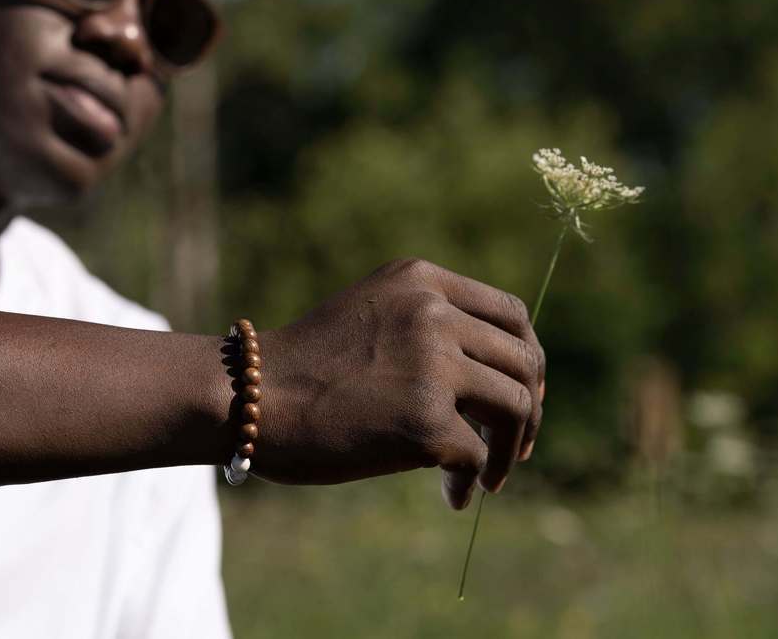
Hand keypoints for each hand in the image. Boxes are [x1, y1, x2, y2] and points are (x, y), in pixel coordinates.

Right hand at [256, 258, 544, 508]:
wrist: (248, 398)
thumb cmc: (303, 366)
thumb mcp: (371, 316)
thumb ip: (427, 326)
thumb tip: (492, 378)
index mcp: (421, 281)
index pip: (511, 314)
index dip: (527, 359)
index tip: (523, 393)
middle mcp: (433, 313)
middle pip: (524, 360)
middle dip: (530, 409)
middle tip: (515, 447)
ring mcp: (431, 364)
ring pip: (515, 406)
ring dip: (511, 449)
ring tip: (493, 477)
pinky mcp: (424, 420)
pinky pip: (477, 455)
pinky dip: (473, 481)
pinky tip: (453, 495)